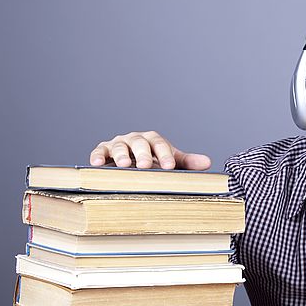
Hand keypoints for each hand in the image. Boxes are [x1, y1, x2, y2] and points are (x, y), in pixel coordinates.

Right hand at [89, 131, 211, 169]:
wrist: (131, 164)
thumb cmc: (154, 163)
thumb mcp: (170, 161)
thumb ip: (187, 162)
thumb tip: (208, 163)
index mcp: (153, 140)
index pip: (160, 144)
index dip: (165, 155)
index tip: (169, 167)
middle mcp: (136, 139)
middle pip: (139, 143)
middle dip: (143, 154)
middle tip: (145, 167)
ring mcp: (118, 144)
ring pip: (119, 147)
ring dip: (121, 155)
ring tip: (124, 165)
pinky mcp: (103, 151)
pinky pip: (99, 151)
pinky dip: (97, 155)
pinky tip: (96, 163)